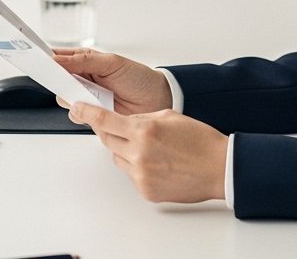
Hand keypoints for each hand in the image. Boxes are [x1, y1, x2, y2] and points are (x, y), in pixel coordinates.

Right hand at [52, 48, 172, 114]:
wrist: (159, 99)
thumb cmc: (139, 77)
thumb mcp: (112, 63)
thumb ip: (84, 60)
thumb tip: (58, 58)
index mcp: (86, 61)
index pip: (59, 58)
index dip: (47, 59)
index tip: (37, 60)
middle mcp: (84, 79)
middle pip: (58, 81)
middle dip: (58, 81)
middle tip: (64, 80)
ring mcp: (88, 97)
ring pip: (66, 100)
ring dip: (73, 98)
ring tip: (88, 95)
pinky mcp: (93, 115)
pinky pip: (78, 115)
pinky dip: (83, 113)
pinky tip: (95, 108)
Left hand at [70, 102, 227, 202]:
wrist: (219, 168)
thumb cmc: (200, 142)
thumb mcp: (169, 116)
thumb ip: (142, 118)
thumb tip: (124, 121)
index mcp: (144, 130)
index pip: (104, 120)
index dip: (87, 113)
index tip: (77, 107)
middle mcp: (139, 153)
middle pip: (107, 140)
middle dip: (113, 133)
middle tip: (128, 130)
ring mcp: (141, 174)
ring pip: (118, 158)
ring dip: (127, 151)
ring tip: (153, 149)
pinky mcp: (145, 190)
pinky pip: (130, 175)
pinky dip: (138, 167)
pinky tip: (158, 164)